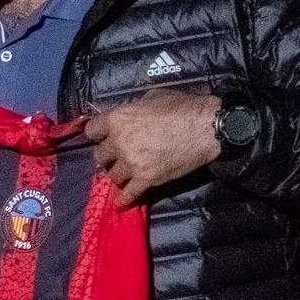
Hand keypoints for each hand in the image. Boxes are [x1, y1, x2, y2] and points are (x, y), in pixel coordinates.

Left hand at [84, 92, 222, 205]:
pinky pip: (128, 194)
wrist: (207, 128)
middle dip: (109, 155)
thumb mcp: (153, 97)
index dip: (98, 134)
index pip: (92, 130)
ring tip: (125, 173)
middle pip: (100, 155)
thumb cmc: (183, 107)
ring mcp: (131, 163)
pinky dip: (124, 199)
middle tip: (118, 155)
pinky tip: (120, 202)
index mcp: (118, 119)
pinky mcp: (146, 179)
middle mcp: (119, 142)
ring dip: (118, 174)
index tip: (104, 136)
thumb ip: (134, 108)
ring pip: (112, 175)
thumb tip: (129, 114)